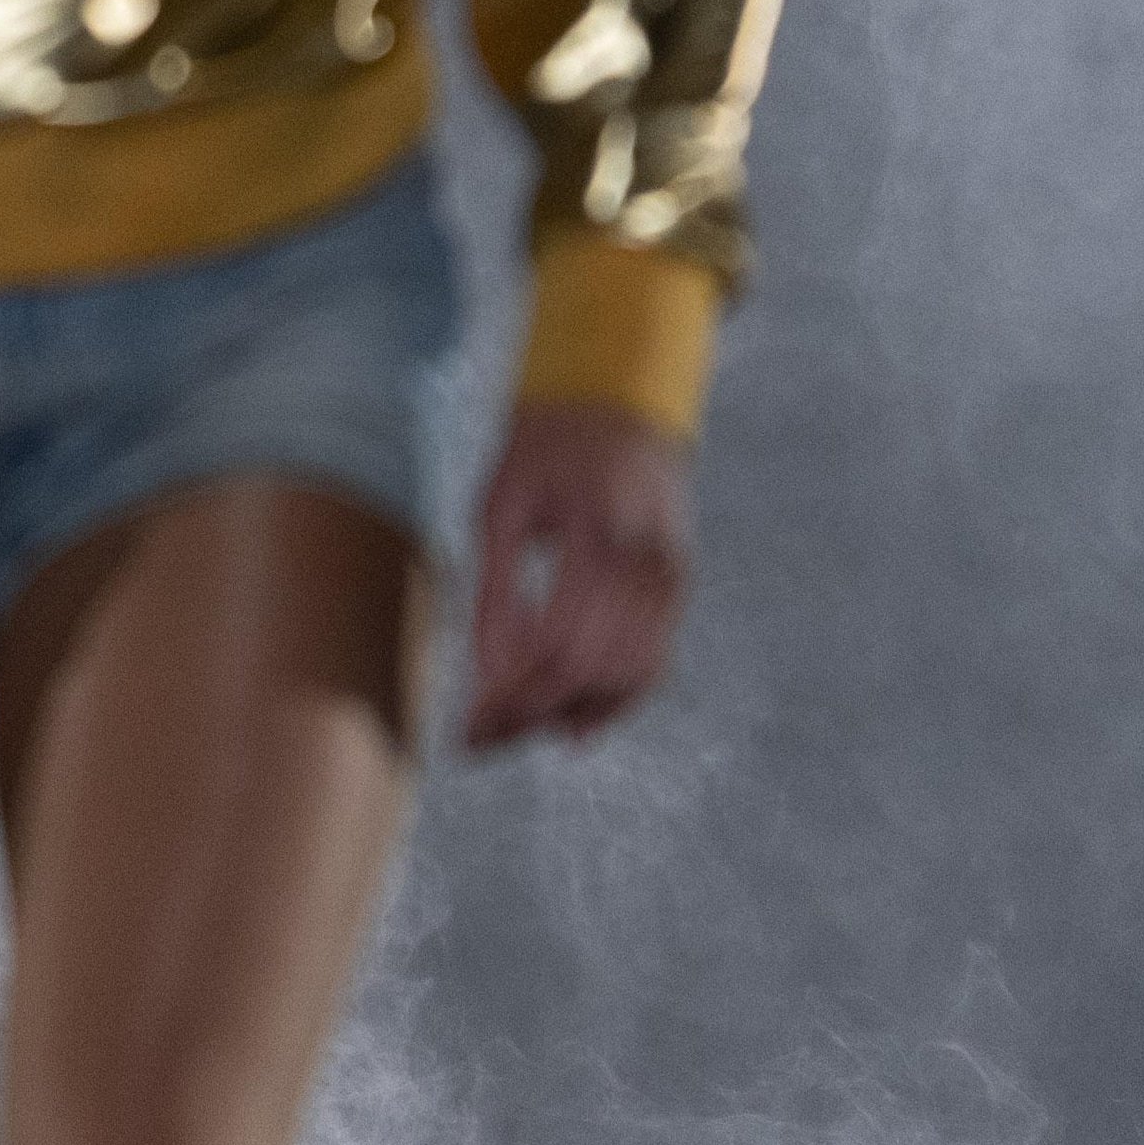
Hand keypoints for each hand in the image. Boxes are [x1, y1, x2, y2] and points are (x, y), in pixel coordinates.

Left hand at [464, 401, 693, 751]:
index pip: (559, 640)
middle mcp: (647, 561)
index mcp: (598, 530)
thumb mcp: (499, 503)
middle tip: (476, 737)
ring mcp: (670, 579)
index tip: (466, 719)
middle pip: (591, 668)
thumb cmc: (546, 449)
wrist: (617, 407)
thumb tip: (489, 670)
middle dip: (530, 712)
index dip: (512, 690)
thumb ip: (494, 586)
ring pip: (627, 676)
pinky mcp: (677, 592)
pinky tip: (569, 728)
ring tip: (510, 730)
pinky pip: (653, 664)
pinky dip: (613, 703)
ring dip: (567, 713)